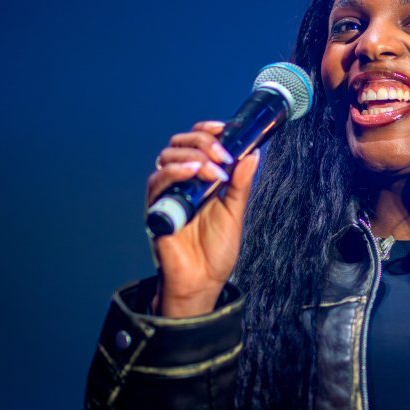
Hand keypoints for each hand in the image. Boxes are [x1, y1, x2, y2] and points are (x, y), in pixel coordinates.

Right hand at [146, 121, 260, 316]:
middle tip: (224, 156)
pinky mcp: (156, 208)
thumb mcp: (235, 211)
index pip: (198, 141)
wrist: (203, 280)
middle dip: (204, 141)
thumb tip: (253, 153)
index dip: (209, 130)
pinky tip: (193, 172)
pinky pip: (157, 181)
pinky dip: (174, 171)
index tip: (225, 128)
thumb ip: (241, 183)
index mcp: (201, 178)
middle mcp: (182, 181)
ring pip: (168, 156)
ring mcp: (168, 193)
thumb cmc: (216, 249)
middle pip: (181, 143)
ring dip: (193, 155)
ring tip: (214, 170)